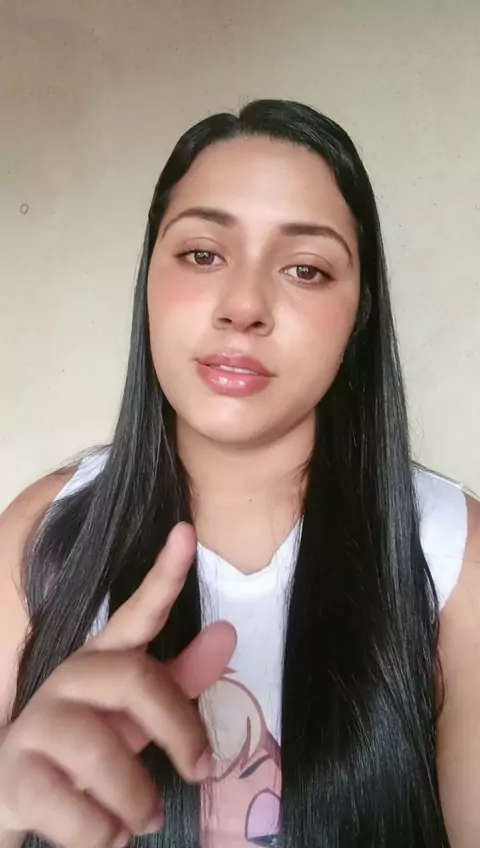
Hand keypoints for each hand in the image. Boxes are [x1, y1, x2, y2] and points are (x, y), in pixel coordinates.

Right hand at [0, 523, 235, 847]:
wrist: (18, 796)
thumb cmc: (86, 750)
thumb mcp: (136, 716)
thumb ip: (179, 681)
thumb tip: (227, 635)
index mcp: (102, 662)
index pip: (137, 612)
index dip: (164, 575)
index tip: (187, 531)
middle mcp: (68, 680)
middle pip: (133, 678)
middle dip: (177, 728)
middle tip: (200, 770)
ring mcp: (37, 725)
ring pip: (99, 749)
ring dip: (137, 797)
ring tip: (146, 819)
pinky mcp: (15, 775)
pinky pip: (67, 805)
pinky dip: (99, 832)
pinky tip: (106, 836)